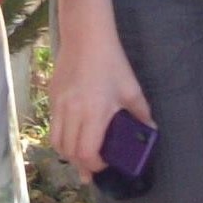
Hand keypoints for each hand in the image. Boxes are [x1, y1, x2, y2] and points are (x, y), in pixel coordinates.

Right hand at [48, 27, 150, 177]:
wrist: (85, 36)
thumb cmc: (111, 62)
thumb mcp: (131, 88)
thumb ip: (142, 114)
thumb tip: (150, 131)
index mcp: (93, 113)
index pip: (86, 152)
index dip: (95, 164)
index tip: (106, 163)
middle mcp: (72, 112)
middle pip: (69, 152)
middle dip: (81, 164)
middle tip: (93, 167)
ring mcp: (58, 105)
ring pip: (56, 141)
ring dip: (67, 153)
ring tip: (79, 155)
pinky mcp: (51, 96)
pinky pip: (53, 125)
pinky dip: (61, 136)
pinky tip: (73, 133)